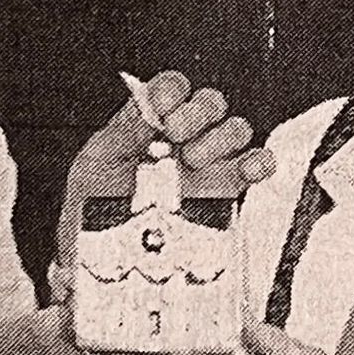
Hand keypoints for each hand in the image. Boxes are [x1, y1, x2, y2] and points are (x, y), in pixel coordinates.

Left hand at [55, 68, 274, 288]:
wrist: (104, 265)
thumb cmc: (93, 212)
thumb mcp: (95, 164)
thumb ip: (122, 131)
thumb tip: (147, 107)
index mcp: (149, 126)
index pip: (172, 89)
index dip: (173, 89)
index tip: (162, 107)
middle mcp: (182, 141)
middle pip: (210, 103)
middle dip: (196, 112)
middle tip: (176, 134)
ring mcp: (207, 166)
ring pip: (235, 128)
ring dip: (220, 137)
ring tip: (194, 162)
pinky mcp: (227, 193)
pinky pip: (256, 166)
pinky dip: (260, 161)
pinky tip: (246, 169)